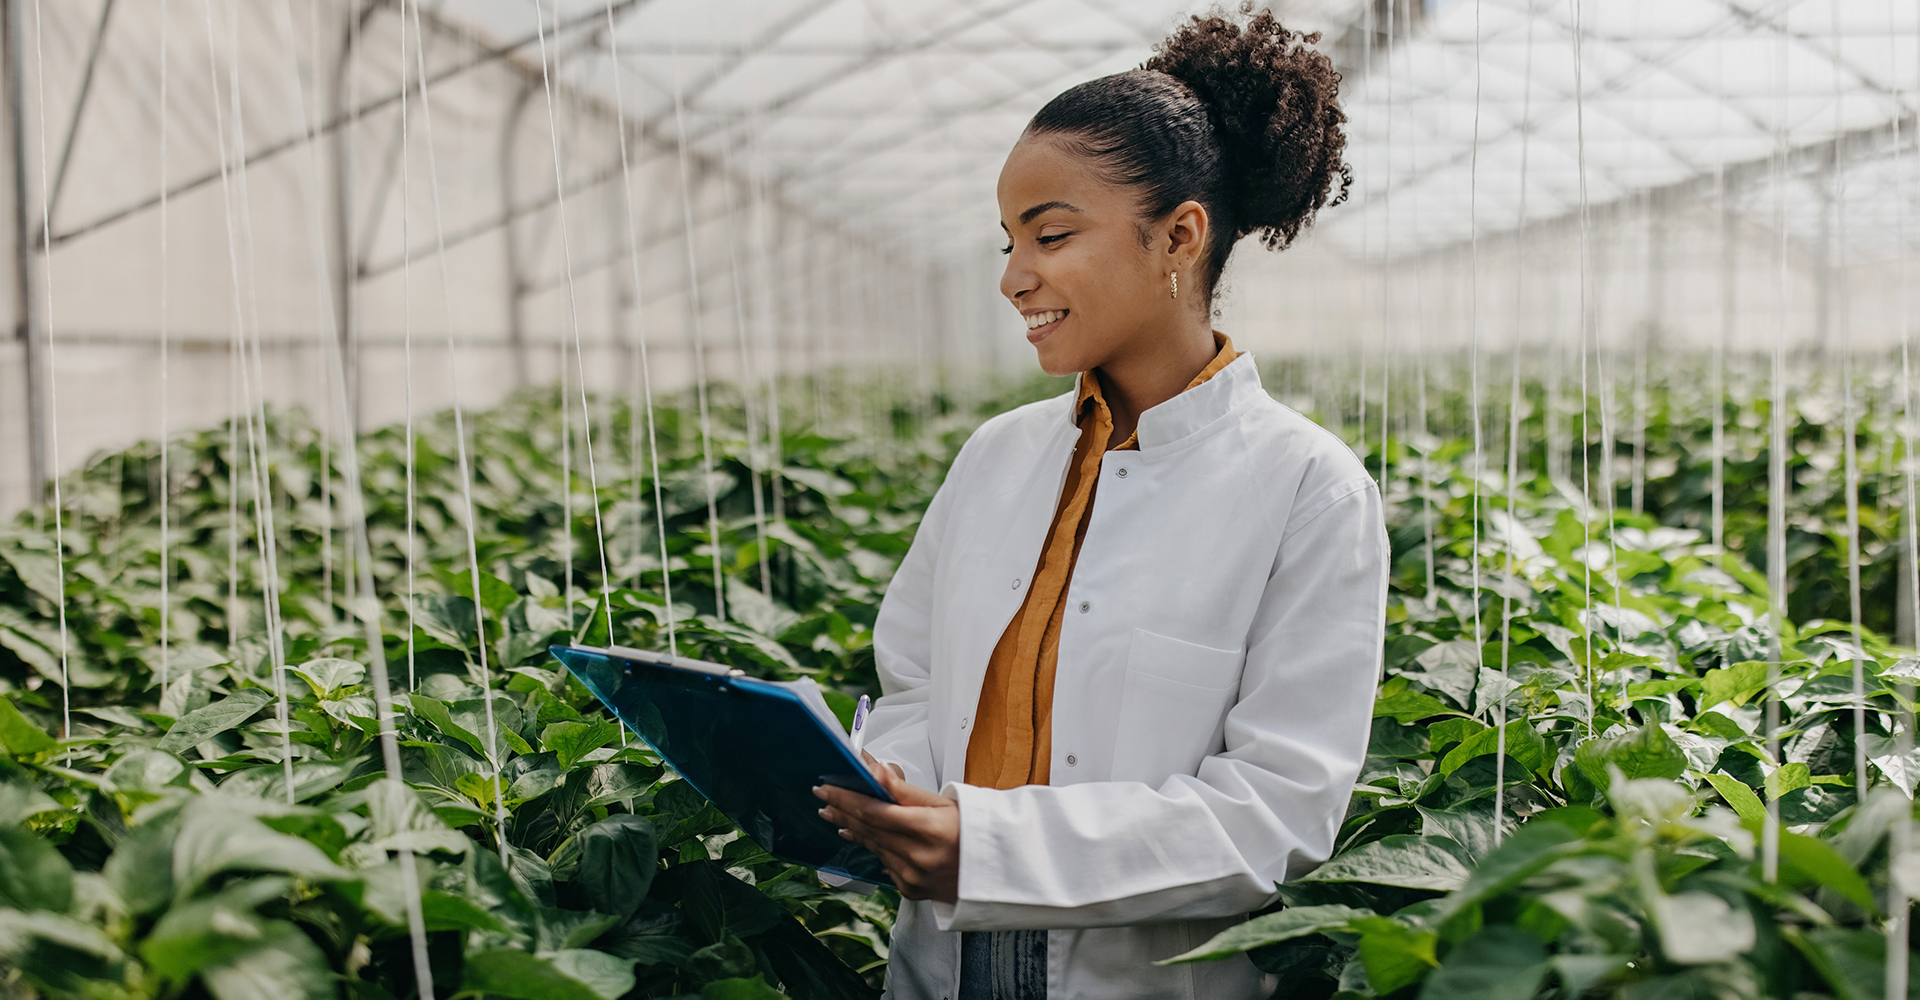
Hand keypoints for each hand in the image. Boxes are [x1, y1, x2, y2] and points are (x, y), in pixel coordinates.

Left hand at [814, 751, 959, 901]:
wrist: (998, 869)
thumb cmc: (973, 830)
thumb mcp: (943, 802)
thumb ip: (905, 790)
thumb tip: (877, 770)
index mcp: (929, 828)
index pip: (875, 812)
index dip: (846, 799)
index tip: (828, 788)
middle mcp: (919, 856)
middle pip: (868, 830)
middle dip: (843, 811)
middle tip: (825, 797)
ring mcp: (914, 877)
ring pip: (873, 848)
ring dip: (852, 829)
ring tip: (836, 814)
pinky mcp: (912, 890)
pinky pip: (884, 865)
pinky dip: (873, 848)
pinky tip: (862, 837)